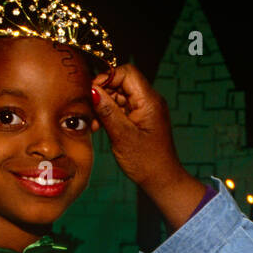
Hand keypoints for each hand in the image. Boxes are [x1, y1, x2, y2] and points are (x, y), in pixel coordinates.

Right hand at [92, 66, 205, 226]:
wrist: (162, 180)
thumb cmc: (146, 162)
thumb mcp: (122, 136)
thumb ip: (107, 110)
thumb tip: (92, 89)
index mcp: (149, 101)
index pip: (127, 72)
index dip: (107, 77)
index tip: (92, 92)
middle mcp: (149, 101)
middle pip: (122, 82)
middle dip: (103, 93)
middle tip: (91, 111)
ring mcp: (146, 110)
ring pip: (120, 95)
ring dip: (104, 105)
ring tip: (95, 124)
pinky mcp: (141, 119)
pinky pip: (123, 108)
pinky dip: (110, 114)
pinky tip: (100, 127)